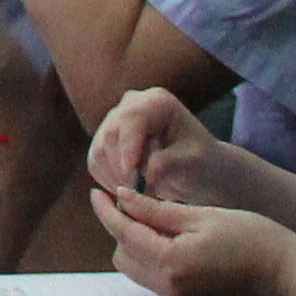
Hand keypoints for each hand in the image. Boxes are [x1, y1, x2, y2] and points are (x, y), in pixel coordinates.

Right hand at [87, 86, 249, 204]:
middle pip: (111, 135)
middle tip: (140, 193)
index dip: (128, 147)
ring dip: (116, 178)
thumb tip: (147, 173)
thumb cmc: (200, 163)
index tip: (130, 176)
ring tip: (141, 192)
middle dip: (122, 169)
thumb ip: (168, 165)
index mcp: (157, 102)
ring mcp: (115, 121)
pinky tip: (131, 189)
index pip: (131, 119)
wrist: (197, 170)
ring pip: (99, 150)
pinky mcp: (105, 140)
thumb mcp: (191, 164)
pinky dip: (109, 181)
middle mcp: (131, 105)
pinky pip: (95, 162)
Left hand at [98, 180, 295, 295]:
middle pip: (125, 258)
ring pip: (142, 275)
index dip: (107, 211)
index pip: (123, 233)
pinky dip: (165, 270)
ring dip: (144, 252)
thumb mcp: (203, 216)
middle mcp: (172, 292)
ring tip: (166, 229)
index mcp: (171, 262)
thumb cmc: (253, 237)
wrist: (292, 276)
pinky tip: (188, 254)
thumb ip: (157, 211)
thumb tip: (122, 198)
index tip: (98, 193)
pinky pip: (165, 290)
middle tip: (141, 209)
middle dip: (125, 232)